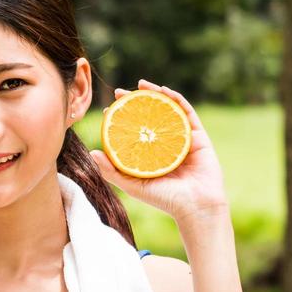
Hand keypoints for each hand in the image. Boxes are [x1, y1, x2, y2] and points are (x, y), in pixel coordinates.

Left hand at [89, 78, 229, 223]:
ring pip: (168, 111)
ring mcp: (183, 139)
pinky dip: (177, 100)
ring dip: (155, 94)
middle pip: (150, 117)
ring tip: (141, 84)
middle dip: (135, 102)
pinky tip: (164, 91)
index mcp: (151, 155)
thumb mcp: (133, 185)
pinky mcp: (199, 137)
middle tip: (120, 92)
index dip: (121, 118)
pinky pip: (188, 113)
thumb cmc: (165, 200)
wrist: (196, 207)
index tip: (108, 109)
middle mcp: (166, 144)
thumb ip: (112, 171)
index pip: (134, 131)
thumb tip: (92, 152)